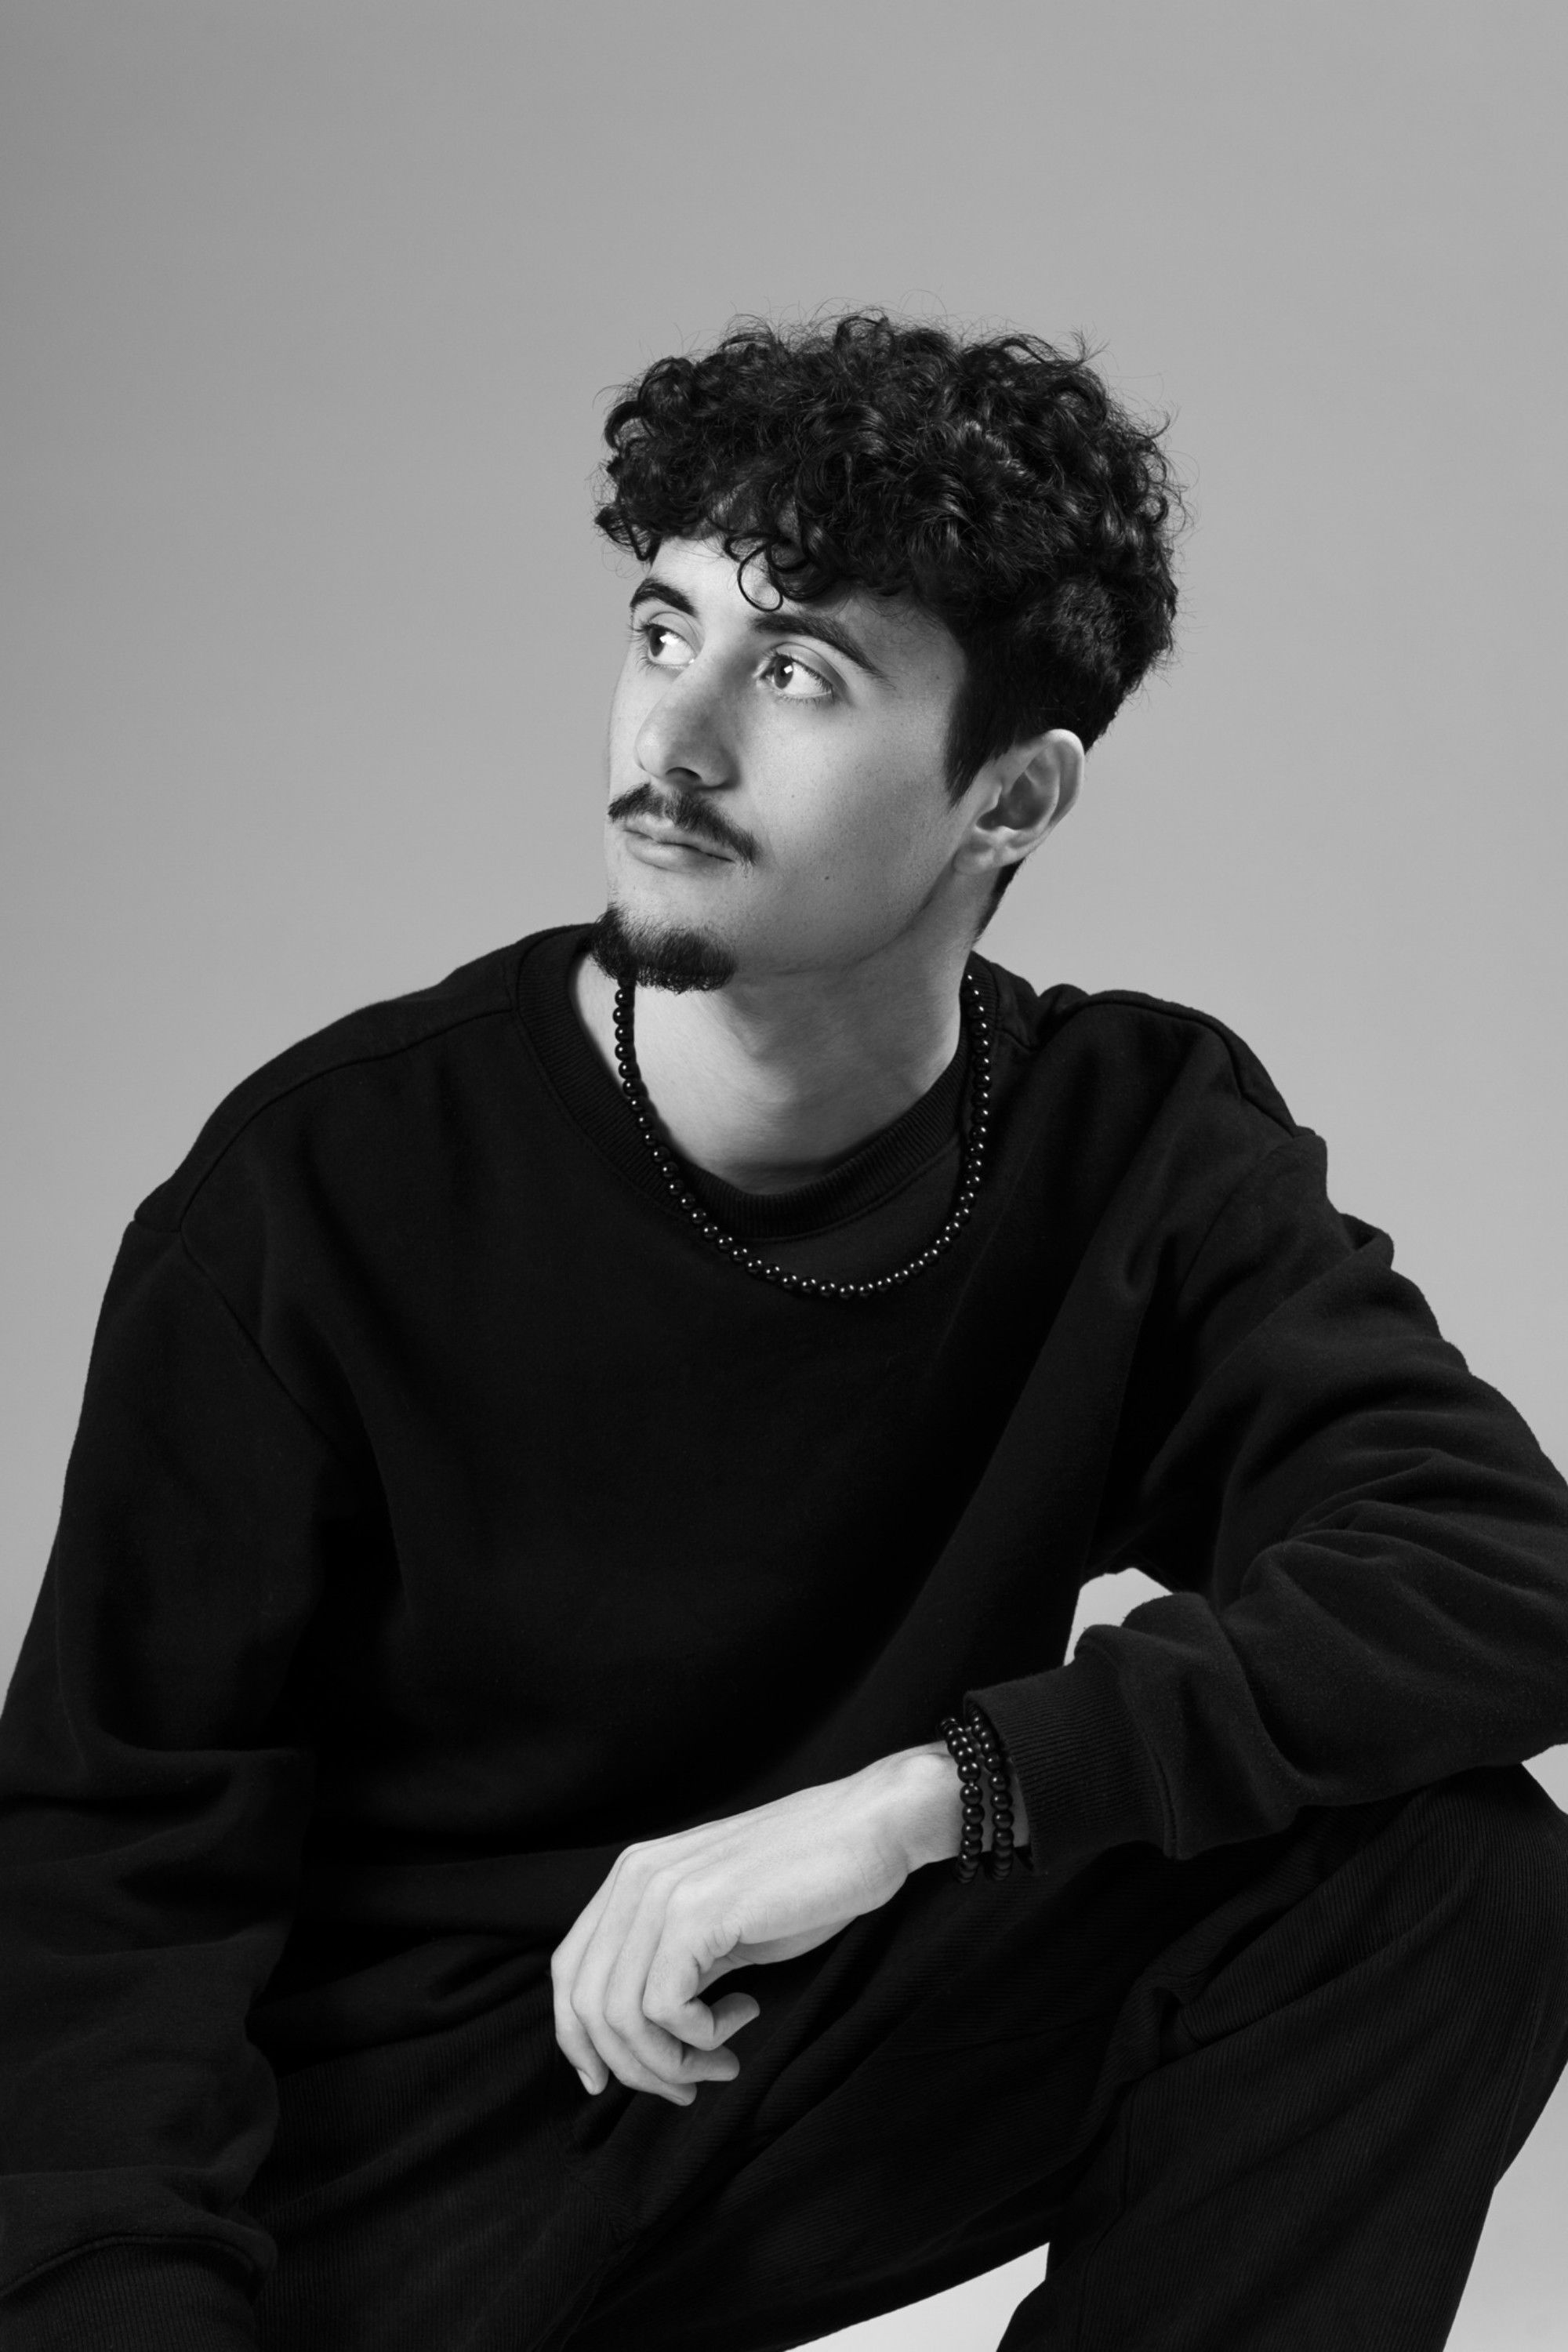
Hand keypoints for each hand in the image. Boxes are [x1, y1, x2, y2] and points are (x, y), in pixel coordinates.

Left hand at [550, 1751, 936, 2107]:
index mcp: (633, 1876)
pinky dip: (702, 2036)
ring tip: (721, 2062)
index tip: (608, 2083)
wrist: (868, 1829)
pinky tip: (747, 2014)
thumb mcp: (719, 1920)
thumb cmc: (805, 1879)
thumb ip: (673, 1959)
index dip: (578, 2039)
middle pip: (587, 2004)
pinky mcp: (700, 1912)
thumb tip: (643, 2036)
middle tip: (687, 2088)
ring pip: (623, 2015)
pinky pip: (666, 2007)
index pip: (570, 1971)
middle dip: (633, 2068)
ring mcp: (665, 1892)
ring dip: (671, 2063)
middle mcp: (636, 1878)